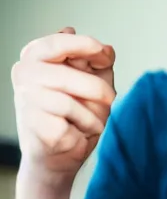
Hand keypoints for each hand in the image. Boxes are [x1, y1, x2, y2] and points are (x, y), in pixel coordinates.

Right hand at [11, 26, 115, 182]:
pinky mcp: (34, 125)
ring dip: (92, 115)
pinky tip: (79, 134)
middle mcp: (24, 74)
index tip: (105, 53)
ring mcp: (26, 99)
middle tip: (111, 99)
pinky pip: (69, 124)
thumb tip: (108, 49)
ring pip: (68, 103)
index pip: (57, 43)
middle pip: (67, 74)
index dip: (84, 45)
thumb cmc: (76, 116)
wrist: (61, 155)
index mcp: (35, 57)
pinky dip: (84, 129)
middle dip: (96, 88)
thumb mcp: (92, 84)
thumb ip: (97, 65)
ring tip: (92, 122)